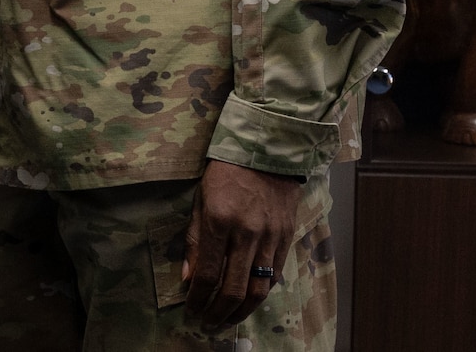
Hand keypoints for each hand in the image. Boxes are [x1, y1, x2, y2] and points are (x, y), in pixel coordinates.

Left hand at [182, 160, 300, 329]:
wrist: (266, 153)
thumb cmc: (225, 174)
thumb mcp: (200, 201)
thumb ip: (194, 241)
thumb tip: (188, 279)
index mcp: (220, 221)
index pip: (208, 273)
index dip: (198, 298)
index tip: (191, 309)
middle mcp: (247, 234)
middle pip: (234, 288)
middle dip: (218, 312)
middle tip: (207, 323)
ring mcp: (270, 238)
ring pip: (259, 289)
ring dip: (241, 311)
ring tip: (227, 320)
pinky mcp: (286, 239)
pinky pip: (274, 275)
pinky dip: (260, 293)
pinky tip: (248, 300)